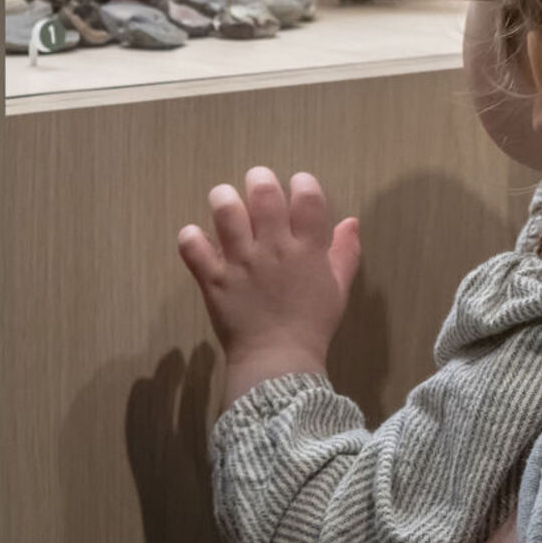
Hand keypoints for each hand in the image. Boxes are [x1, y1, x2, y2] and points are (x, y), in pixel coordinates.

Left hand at [177, 168, 360, 405]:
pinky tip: (195, 237)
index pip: (307, 198)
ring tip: (225, 199)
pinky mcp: (214, 280)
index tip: (297, 184)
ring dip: (224, 199)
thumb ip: (346, 252)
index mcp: (308, 248)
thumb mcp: (339, 288)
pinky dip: (190, 238)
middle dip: (260, 180)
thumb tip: (350, 221)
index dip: (302, 183)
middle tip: (257, 181)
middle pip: (264, 195)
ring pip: (226, 213)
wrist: (278, 362)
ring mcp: (241, 263)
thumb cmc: (312, 324)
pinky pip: (194, 249)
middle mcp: (274, 248)